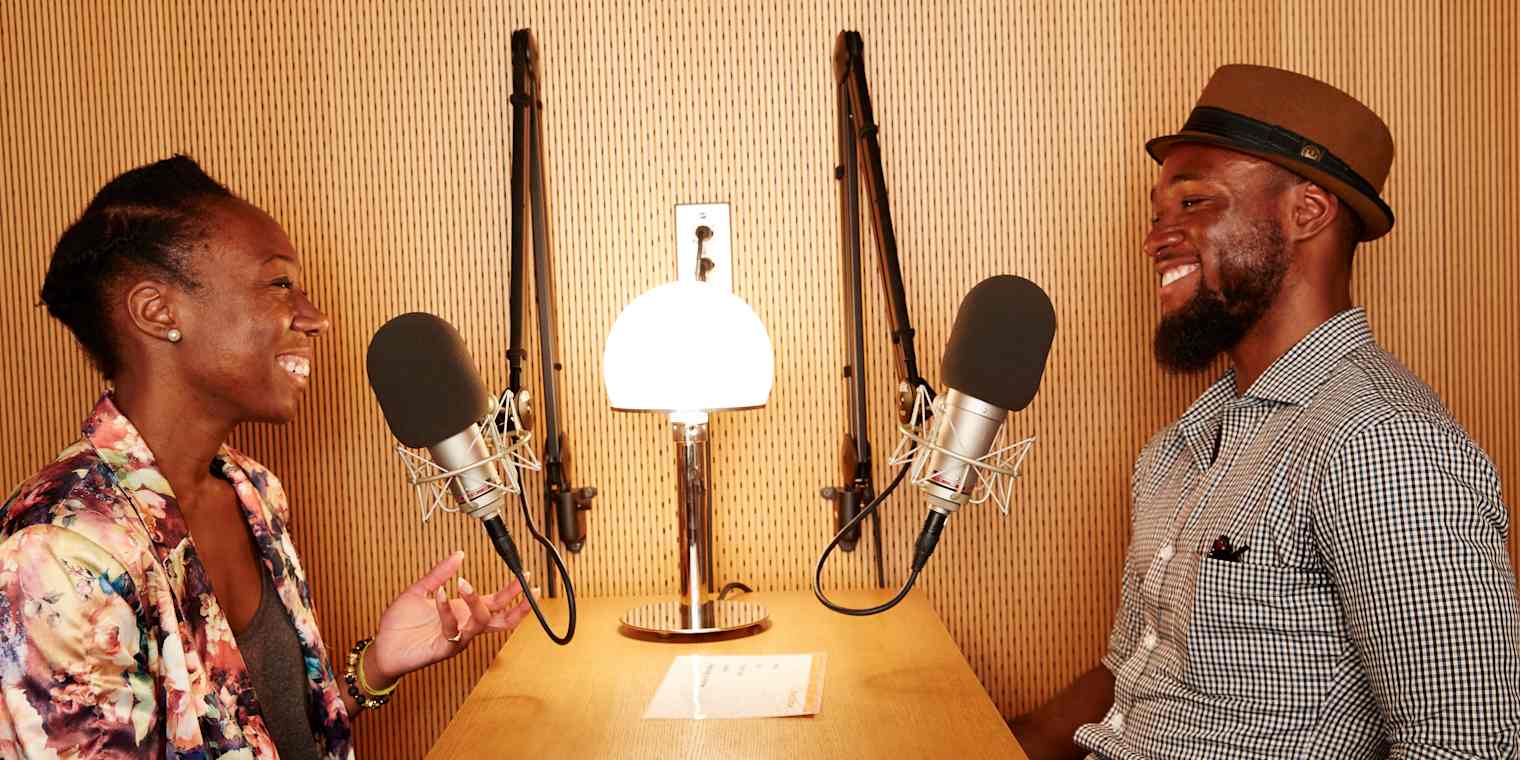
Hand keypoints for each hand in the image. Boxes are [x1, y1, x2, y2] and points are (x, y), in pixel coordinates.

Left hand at [365, 551, 534, 686]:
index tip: (524, 575)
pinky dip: (447, 611)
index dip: (513, 591)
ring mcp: (457, 638)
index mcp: (463, 613)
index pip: (496, 603)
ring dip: (475, 601)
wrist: (382, 647)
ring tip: (463, 583)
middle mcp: (465, 626)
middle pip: (502, 619)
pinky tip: (440, 595)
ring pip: (480, 623)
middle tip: (523, 583)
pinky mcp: (444, 648)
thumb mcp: (421, 591)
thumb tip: (458, 554)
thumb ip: (440, 574)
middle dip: (517, 603)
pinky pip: (453, 629)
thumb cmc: (400, 624)